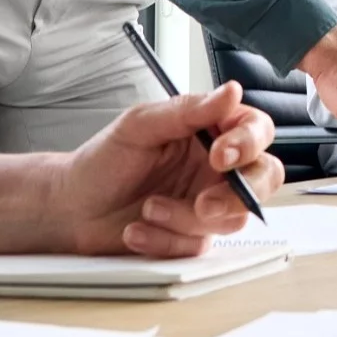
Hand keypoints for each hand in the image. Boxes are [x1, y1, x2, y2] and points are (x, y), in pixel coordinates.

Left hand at [56, 83, 283, 257]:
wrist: (73, 207)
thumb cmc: (104, 160)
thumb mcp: (141, 125)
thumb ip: (189, 110)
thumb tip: (230, 91)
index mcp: (208, 132)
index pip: (255, 131)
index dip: (248, 143)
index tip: (220, 154)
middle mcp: (215, 168)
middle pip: (264, 178)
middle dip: (238, 195)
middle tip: (203, 203)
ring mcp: (207, 204)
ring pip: (231, 218)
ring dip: (184, 218)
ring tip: (148, 209)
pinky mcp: (192, 238)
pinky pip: (198, 245)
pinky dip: (165, 239)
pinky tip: (137, 230)